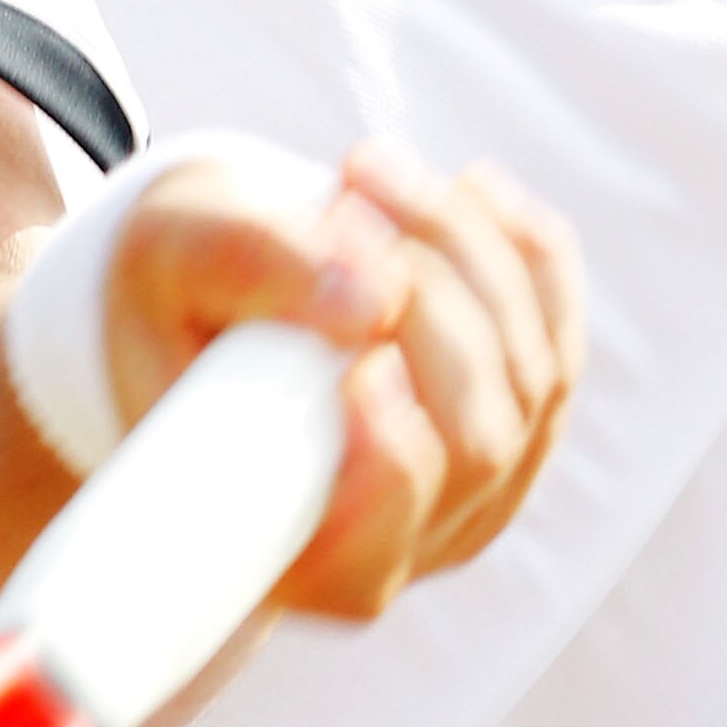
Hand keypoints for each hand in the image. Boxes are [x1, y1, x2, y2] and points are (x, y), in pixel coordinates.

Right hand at [106, 143, 585, 622]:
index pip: (372, 551)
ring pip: (528, 376)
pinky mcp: (524, 416)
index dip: (391, 465)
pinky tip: (465, 189)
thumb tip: (373, 294)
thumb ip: (243, 266)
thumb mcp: (166, 261)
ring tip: (366, 173)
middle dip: (428, 302)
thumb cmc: (174, 300)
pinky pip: (560, 333)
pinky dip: (524, 251)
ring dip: (463, 251)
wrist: (208, 295)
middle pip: (473, 439)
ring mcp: (480, 487)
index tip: (361, 365)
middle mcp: (402, 545)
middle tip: (343, 200)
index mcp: (290, 554)